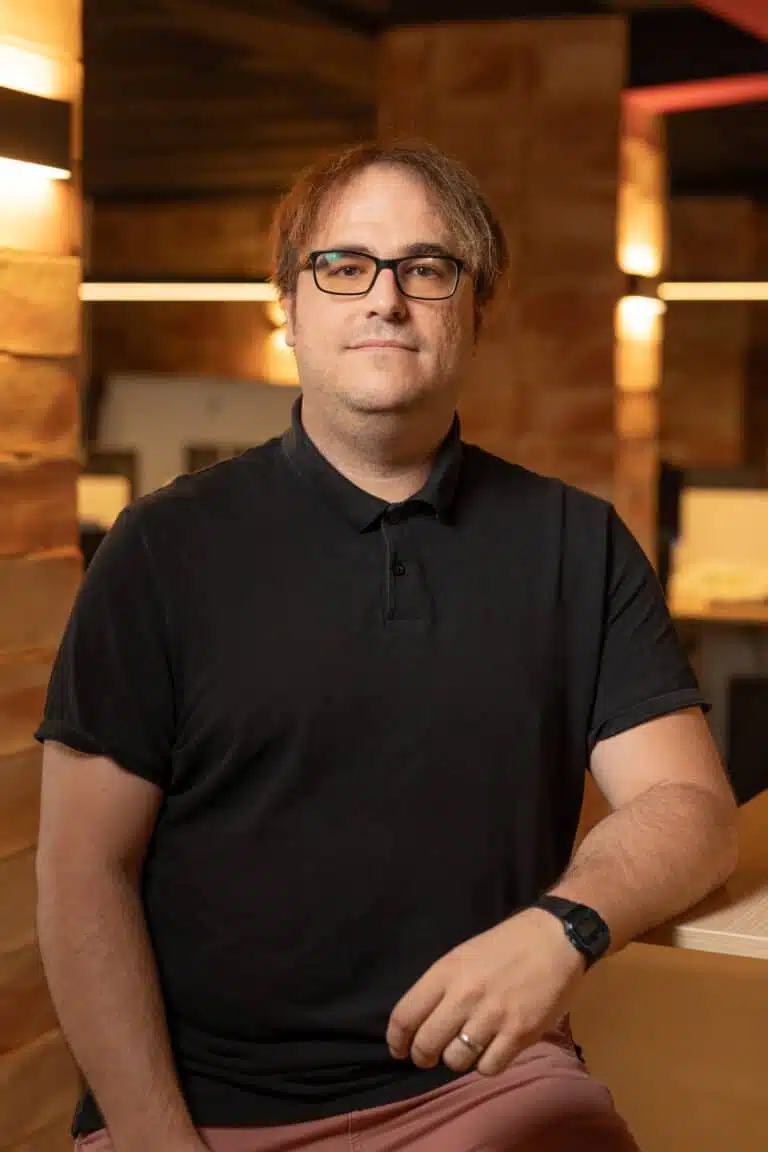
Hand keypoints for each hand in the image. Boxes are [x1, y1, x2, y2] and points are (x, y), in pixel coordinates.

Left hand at [385, 908, 585, 1076]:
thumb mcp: (463, 955)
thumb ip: (442, 987)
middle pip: (426, 1044)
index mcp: (446, 971)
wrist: (555, 938)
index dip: (396, 1040)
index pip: (405, 1015)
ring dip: (456, 1059)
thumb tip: (421, 1023)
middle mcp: (464, 995)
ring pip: (455, 1061)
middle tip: (429, 1056)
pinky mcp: (519, 1034)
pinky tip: (491, 1050)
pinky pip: (488, 1067)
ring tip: (466, 1047)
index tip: (399, 1049)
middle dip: (422, 1057)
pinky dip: (486, 1064)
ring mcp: (492, 1016)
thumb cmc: (506, 945)